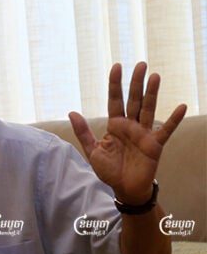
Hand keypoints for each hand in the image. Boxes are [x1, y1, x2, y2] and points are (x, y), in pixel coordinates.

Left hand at [68, 62, 186, 204]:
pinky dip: (173, 119)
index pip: (115, 100)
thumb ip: (83, 132)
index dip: (115, 84)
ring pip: (148, 109)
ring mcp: (144, 133)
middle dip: (136, 83)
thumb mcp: (92, 150)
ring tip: (154, 76)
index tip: (117, 66)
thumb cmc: (109, 170)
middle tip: (141, 64)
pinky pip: (165, 130)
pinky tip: (181, 106)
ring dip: (152, 93)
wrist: (124, 188)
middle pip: (133, 100)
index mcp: (115, 125)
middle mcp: (130, 125)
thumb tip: (72, 112)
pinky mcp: (155, 144)